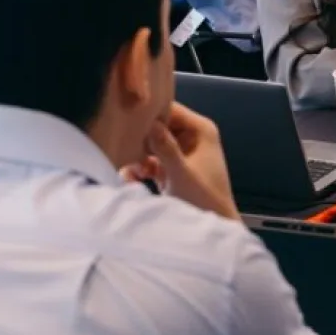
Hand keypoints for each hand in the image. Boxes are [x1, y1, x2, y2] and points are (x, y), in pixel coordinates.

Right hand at [128, 101, 238, 219]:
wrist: (214, 225)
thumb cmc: (204, 199)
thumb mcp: (181, 173)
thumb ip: (165, 148)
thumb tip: (150, 124)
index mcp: (200, 129)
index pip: (171, 109)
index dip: (150, 113)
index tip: (127, 120)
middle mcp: (191, 136)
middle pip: (159, 125)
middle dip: (140, 138)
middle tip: (121, 148)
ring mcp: (181, 152)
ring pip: (152, 144)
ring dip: (138, 155)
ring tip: (127, 167)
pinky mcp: (171, 168)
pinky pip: (151, 160)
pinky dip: (140, 168)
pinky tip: (129, 178)